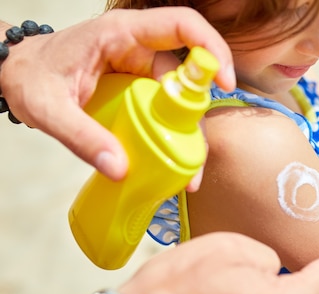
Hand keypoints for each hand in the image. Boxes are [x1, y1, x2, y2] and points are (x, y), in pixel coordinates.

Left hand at [0, 8, 234, 181]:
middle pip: (189, 70)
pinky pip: (167, 107)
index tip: (224, 83)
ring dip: (189, 131)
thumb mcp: (48, 108)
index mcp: (121, 34)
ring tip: (187, 170)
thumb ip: (80, 136)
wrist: (17, 73)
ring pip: (182, 94)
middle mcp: (138, 47)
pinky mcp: (139, 88)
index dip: (211, 48)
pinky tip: (173, 161)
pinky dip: (174, 133)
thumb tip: (119, 168)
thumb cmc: (30, 77)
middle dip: (200, 111)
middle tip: (198, 153)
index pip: (182, 25)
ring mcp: (141, 68)